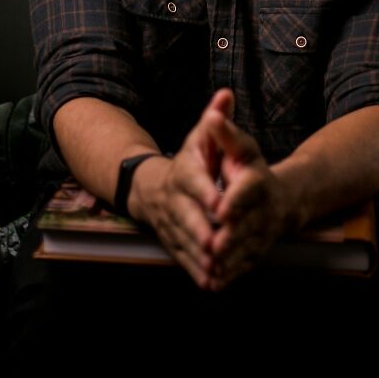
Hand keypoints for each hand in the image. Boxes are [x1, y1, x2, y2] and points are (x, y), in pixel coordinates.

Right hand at [128, 88, 233, 287]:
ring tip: (214, 269)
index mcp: (184, 170)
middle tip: (215, 244)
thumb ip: (216, 119)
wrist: (151, 186)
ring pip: (184, 240)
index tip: (219, 203)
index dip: (206, 192)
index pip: (194, 180)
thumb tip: (226, 93)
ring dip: (198, 256)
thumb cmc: (190, 159)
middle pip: (186, 215)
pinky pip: (182, 257)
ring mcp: (171, 222)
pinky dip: (194, 271)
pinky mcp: (172, 241)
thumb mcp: (201, 136)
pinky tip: (209, 283)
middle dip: (200, 230)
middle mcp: (174, 198)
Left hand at [205, 104, 292, 289]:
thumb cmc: (250, 168)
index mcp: (258, 181)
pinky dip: (230, 275)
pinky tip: (213, 283)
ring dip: (228, 260)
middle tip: (212, 246)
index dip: (235, 199)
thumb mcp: (241, 147)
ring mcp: (262, 233)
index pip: (248, 190)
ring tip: (209, 268)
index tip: (220, 208)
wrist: (281, 198)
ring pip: (245, 249)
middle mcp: (264, 209)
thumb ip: (225, 134)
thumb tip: (212, 113)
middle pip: (247, 224)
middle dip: (230, 236)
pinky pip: (244, 265)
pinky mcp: (257, 251)